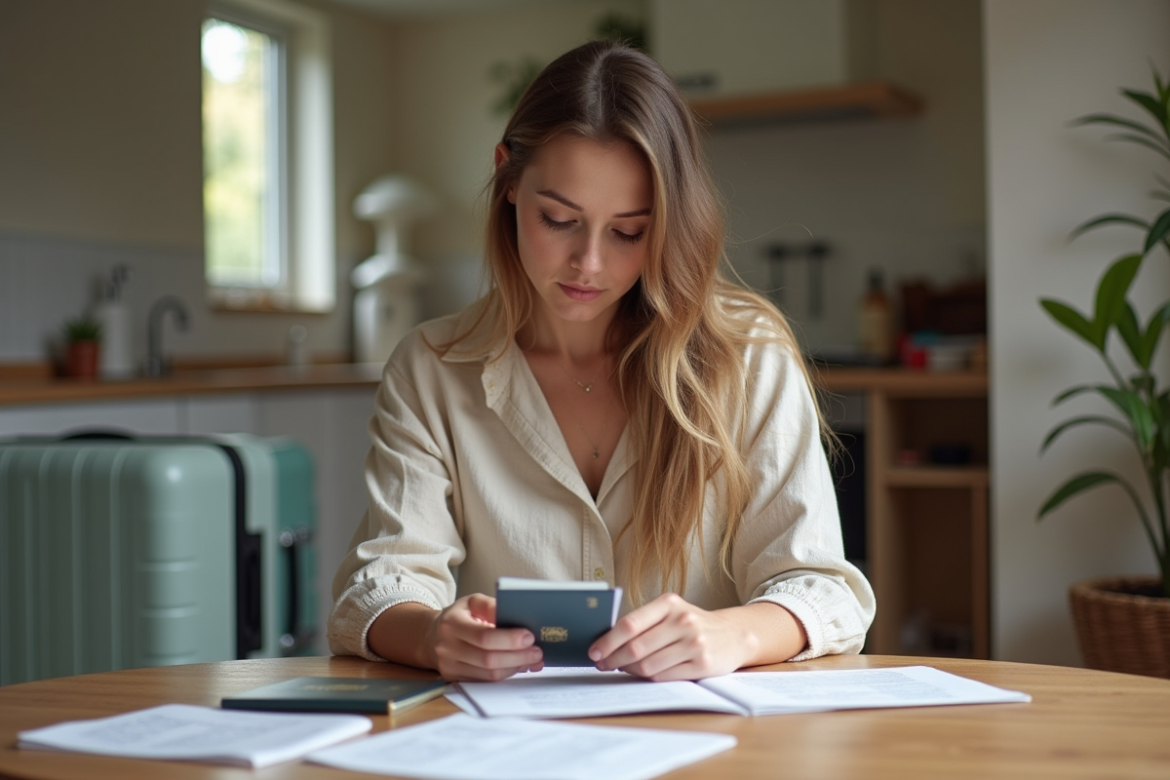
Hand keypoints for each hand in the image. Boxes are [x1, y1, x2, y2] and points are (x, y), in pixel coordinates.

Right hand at [427, 593, 544, 680]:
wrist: (432, 636)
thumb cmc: (460, 616)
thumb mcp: (472, 602)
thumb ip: (490, 606)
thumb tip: (512, 615)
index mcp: (451, 624)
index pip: (484, 636)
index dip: (509, 639)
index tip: (529, 636)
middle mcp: (447, 647)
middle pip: (488, 659)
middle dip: (518, 656)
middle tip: (537, 651)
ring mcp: (449, 666)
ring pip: (489, 674)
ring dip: (515, 667)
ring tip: (532, 659)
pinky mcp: (455, 679)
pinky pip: (485, 681)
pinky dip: (505, 674)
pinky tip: (518, 666)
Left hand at [587, 595, 805, 680]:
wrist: (733, 634)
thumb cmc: (692, 623)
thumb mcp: (671, 612)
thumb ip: (644, 622)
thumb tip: (606, 641)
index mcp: (669, 603)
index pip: (630, 623)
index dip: (607, 640)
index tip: (593, 651)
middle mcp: (683, 621)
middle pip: (635, 647)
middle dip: (612, 659)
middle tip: (602, 664)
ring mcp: (694, 643)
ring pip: (647, 665)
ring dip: (628, 670)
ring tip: (620, 669)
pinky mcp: (702, 664)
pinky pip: (664, 676)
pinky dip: (647, 678)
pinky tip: (641, 674)